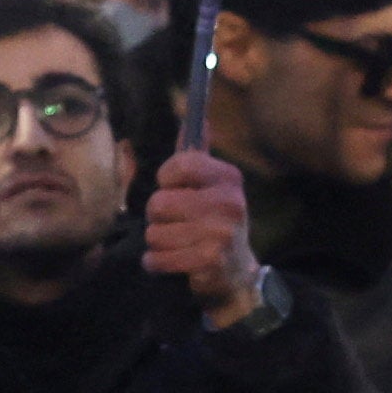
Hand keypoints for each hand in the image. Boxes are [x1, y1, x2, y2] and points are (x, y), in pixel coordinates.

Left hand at [140, 145, 260, 324]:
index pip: (179, 165)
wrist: (237, 273)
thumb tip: (194, 119)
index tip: (175, 189)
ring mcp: (220, 233)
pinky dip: (157, 263)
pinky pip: (158, 258)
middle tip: (178, 224)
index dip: (166, 180)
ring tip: (178, 244)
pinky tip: (173, 261)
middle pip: (159, 203)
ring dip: (158, 243)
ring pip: (154, 233)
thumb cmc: (215, 223)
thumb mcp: (211, 187)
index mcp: (228, 178)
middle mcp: (229, 202)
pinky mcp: (209, 261)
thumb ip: (195, 156)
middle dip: (158, 218)